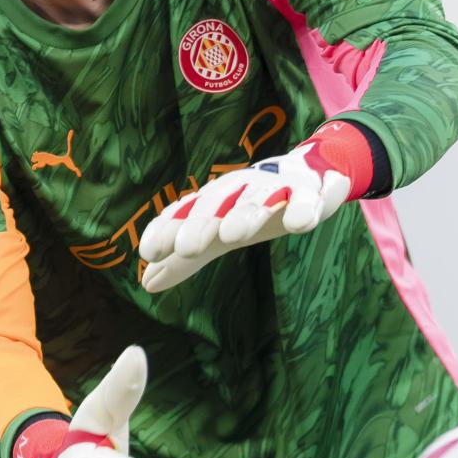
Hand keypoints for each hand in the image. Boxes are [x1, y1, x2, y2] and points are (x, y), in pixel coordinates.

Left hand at [139, 123, 367, 292]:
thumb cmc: (254, 208)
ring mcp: (277, 187)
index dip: (168, 228)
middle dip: (202, 221)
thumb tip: (146, 283)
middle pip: (219, 201)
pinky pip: (307, 199)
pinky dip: (303, 208)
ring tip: (234, 233)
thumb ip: (184, 259)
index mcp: (216, 199)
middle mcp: (241, 188)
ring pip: (259, 198)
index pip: (187, 211)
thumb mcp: (217, 235)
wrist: (310, 174)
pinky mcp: (311, 191)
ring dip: (246, 213)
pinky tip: (298, 223)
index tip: (149, 251)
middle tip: (187, 247)